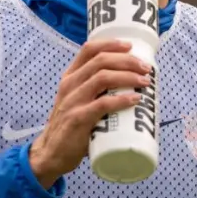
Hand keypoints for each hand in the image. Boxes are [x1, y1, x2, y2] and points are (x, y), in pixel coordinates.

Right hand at [29, 39, 151, 188]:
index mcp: (70, 77)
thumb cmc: (71, 125)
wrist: (50, 153)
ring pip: (103, 77)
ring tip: (145, 82)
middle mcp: (70, 85)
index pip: (89, 50)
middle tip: (145, 68)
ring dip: (128, 77)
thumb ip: (97, 91)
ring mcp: (72, 101)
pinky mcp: (78, 119)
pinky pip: (102, 104)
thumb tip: (133, 84)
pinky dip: (122, 100)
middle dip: (127, 61)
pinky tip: (135, 100)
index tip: (130, 45)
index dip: (111, 44)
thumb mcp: (78, 101)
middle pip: (101, 61)